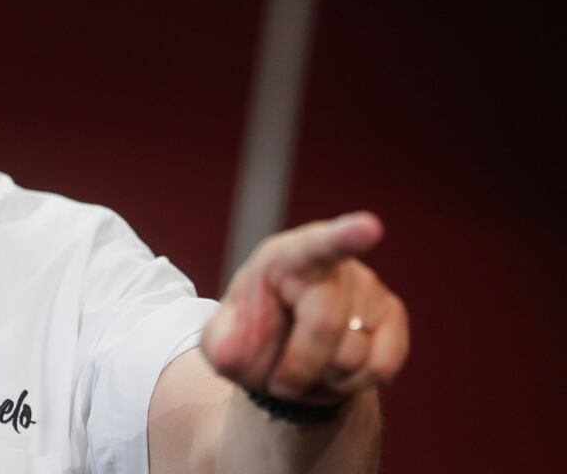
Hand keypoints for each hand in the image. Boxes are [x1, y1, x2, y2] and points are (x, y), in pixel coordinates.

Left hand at [201, 212, 408, 404]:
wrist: (283, 359)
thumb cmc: (253, 340)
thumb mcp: (223, 344)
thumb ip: (220, 346)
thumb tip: (229, 352)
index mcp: (284, 258)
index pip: (316, 245)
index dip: (344, 237)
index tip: (370, 227)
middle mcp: (333, 266)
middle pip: (325, 325)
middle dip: (299, 368)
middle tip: (280, 379)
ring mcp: (368, 288)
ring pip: (354, 356)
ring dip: (324, 379)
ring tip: (308, 367)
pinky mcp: (392, 316)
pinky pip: (381, 367)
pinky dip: (353, 385)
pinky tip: (334, 372)